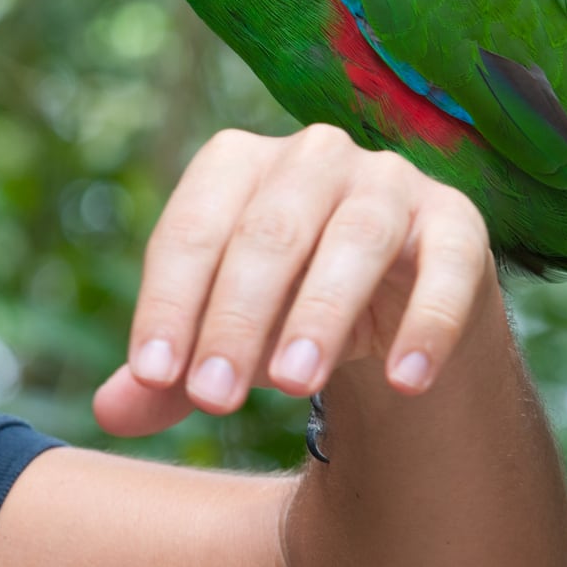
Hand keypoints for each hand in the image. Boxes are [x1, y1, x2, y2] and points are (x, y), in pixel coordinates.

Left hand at [92, 124, 494, 437]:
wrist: (391, 310)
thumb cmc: (280, 311)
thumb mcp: (220, 341)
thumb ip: (167, 376)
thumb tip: (110, 411)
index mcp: (235, 163)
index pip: (190, 231)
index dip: (168, 305)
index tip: (154, 377)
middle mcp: (311, 155)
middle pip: (265, 235)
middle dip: (234, 320)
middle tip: (213, 399)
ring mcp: (388, 180)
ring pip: (352, 241)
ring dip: (319, 315)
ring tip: (293, 387)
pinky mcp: (457, 220)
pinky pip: (447, 266)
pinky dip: (426, 323)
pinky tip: (404, 381)